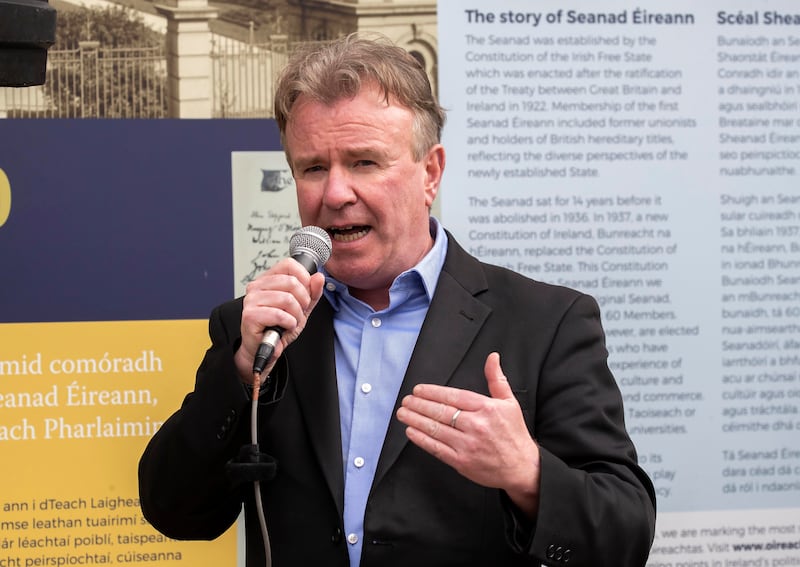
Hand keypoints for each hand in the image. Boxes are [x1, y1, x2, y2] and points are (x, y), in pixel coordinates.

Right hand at [234, 258, 324, 381]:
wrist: (266, 349)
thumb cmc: (280, 327)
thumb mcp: (302, 308)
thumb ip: (312, 292)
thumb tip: (319, 277)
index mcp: (267, 280)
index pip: (289, 264)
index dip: (304, 278)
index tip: (306, 294)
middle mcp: (257, 286)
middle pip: (291, 282)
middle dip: (303, 301)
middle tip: (299, 312)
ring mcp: (251, 300)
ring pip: (287, 299)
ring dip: (296, 315)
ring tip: (291, 321)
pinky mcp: (250, 315)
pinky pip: (279, 315)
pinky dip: (289, 323)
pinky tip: (285, 327)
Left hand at [396, 352, 540, 516]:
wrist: (522, 468)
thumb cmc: (514, 434)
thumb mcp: (509, 402)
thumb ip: (497, 379)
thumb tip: (492, 357)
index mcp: (486, 408)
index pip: (453, 396)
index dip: (432, 392)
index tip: (418, 390)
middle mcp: (476, 425)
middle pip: (441, 412)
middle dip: (419, 405)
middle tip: (406, 400)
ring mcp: (467, 444)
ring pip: (435, 429)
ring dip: (416, 419)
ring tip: (403, 413)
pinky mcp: (462, 461)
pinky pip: (436, 448)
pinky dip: (421, 439)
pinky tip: (411, 431)